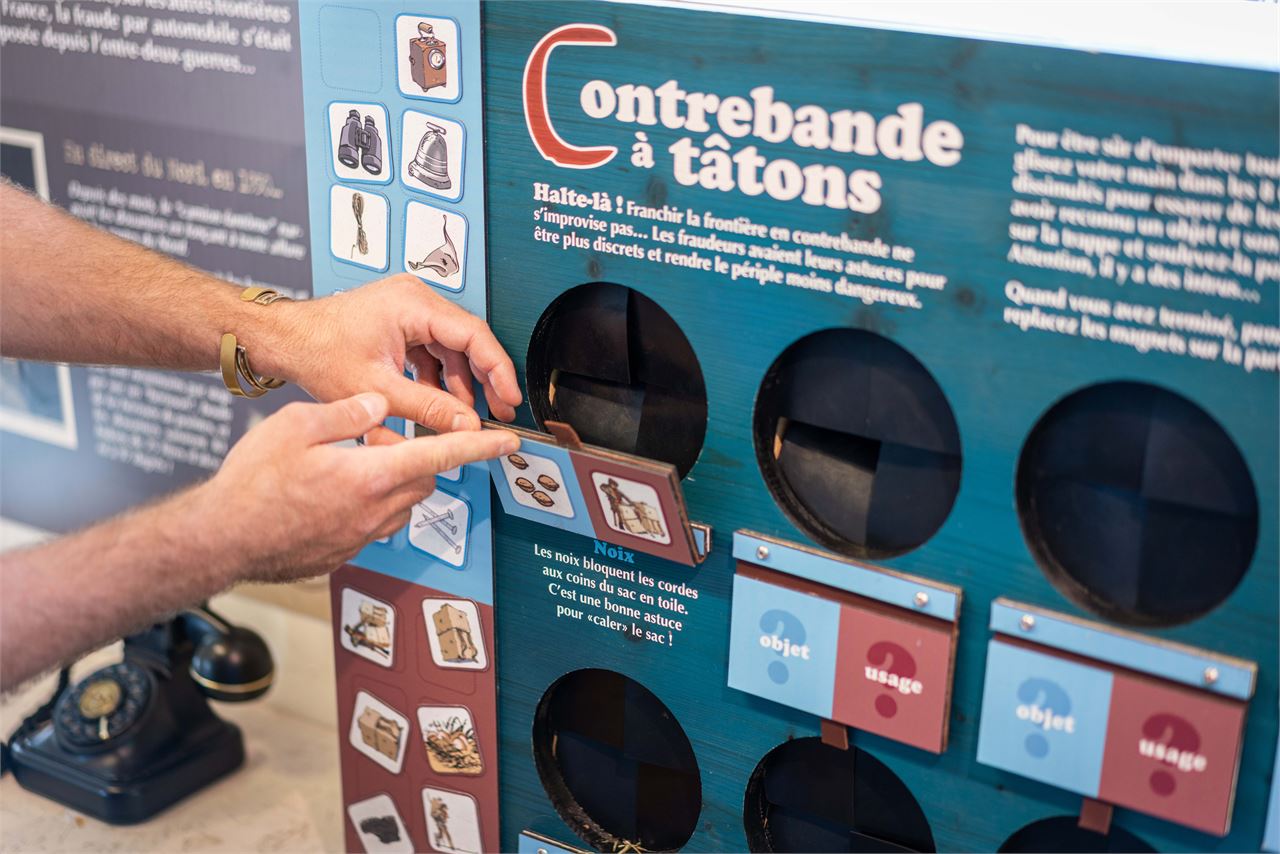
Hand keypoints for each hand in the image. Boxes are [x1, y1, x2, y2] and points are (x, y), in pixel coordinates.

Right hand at [196, 391, 518, 583]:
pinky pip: (374, 523)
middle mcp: (376, 510)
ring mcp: (361, 536)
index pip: (441, 455)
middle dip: (420, 458)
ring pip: (402, 503)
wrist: (220, 540)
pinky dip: (368, 504)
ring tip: (349, 465)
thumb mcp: (297, 425)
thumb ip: (347, 411)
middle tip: (383, 440)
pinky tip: (330, 494)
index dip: (479, 446)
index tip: (509, 443)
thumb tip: (380, 404)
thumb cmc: (251, 483)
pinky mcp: (344, 552)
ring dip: (393, 482)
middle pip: (424, 479)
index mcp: (371, 474)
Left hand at [260, 275, 522, 435]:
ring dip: (459, 382)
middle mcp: (414, 299)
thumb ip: (428, 410)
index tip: (510, 396)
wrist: (284, 341)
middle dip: (483, 380)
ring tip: (465, 416)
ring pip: (450, 348)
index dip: (498, 370)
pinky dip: (438, 377)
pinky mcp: (399, 322)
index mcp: (413, 305)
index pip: (474, 335)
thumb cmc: (316, 351)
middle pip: (467, 341)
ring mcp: (407, 309)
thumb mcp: (379, 390)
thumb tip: (465, 425)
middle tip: (498, 410)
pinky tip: (438, 403)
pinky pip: (432, 349)